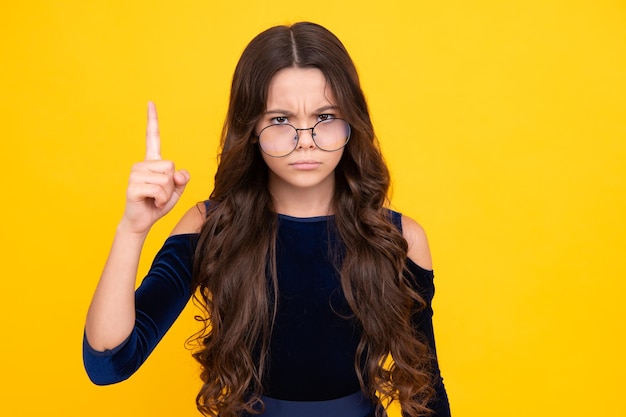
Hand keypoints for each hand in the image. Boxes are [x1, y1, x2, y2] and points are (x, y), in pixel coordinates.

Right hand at [120, 102, 189, 234]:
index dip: (152, 120)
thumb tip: (179, 174)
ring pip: (166, 179)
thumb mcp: (176, 191)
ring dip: (167, 194)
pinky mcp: (133, 186)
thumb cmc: (157, 204)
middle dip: (172, 184)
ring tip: (155, 198)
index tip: (150, 103)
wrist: (141, 221)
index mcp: (152, 162)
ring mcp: (135, 174)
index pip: (152, 137)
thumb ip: (181, 179)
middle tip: (160, 194)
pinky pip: (159, 190)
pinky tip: (152, 202)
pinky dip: (162, 200)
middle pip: (171, 166)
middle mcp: (142, 164)